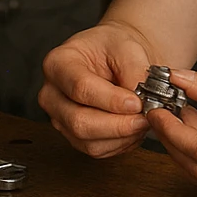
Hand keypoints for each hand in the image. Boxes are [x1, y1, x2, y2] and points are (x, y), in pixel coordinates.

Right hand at [38, 20, 154, 157]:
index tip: (137, 102)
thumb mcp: (127, 47)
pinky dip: (120, 143)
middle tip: (145, 117)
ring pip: (88, 142)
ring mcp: (59, 117)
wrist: (114, 56)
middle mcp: (52, 93)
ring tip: (142, 121)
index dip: (111, 100)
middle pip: (79, 121)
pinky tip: (133, 128)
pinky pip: (96, 149)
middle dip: (118, 125)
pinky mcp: (72, 134)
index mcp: (58, 63)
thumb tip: (141, 100)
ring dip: (121, 137)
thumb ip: (134, 71)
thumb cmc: (114, 47)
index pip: (80, 88)